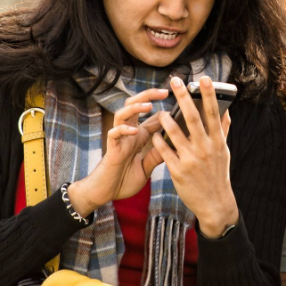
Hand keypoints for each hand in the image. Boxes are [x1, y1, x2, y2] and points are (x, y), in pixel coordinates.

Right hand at [68, 88, 168, 215]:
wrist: (106, 194)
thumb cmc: (125, 180)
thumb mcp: (147, 166)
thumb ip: (158, 155)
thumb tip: (175, 144)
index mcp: (140, 136)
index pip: (152, 116)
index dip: (164, 107)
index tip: (179, 100)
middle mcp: (129, 133)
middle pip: (135, 105)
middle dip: (148, 95)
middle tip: (164, 91)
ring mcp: (119, 139)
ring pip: (122, 114)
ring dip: (135, 108)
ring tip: (148, 106)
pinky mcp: (111, 148)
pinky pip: (114, 134)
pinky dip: (123, 130)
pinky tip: (134, 130)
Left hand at [151, 76, 237, 236]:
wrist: (215, 203)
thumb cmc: (218, 174)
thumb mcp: (224, 152)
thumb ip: (223, 130)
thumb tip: (227, 110)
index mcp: (217, 141)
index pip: (213, 113)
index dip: (209, 95)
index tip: (204, 78)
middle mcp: (205, 148)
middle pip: (193, 118)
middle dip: (184, 98)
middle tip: (175, 81)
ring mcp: (191, 160)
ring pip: (176, 134)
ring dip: (166, 119)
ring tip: (160, 110)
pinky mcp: (178, 171)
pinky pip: (165, 152)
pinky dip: (159, 141)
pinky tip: (154, 133)